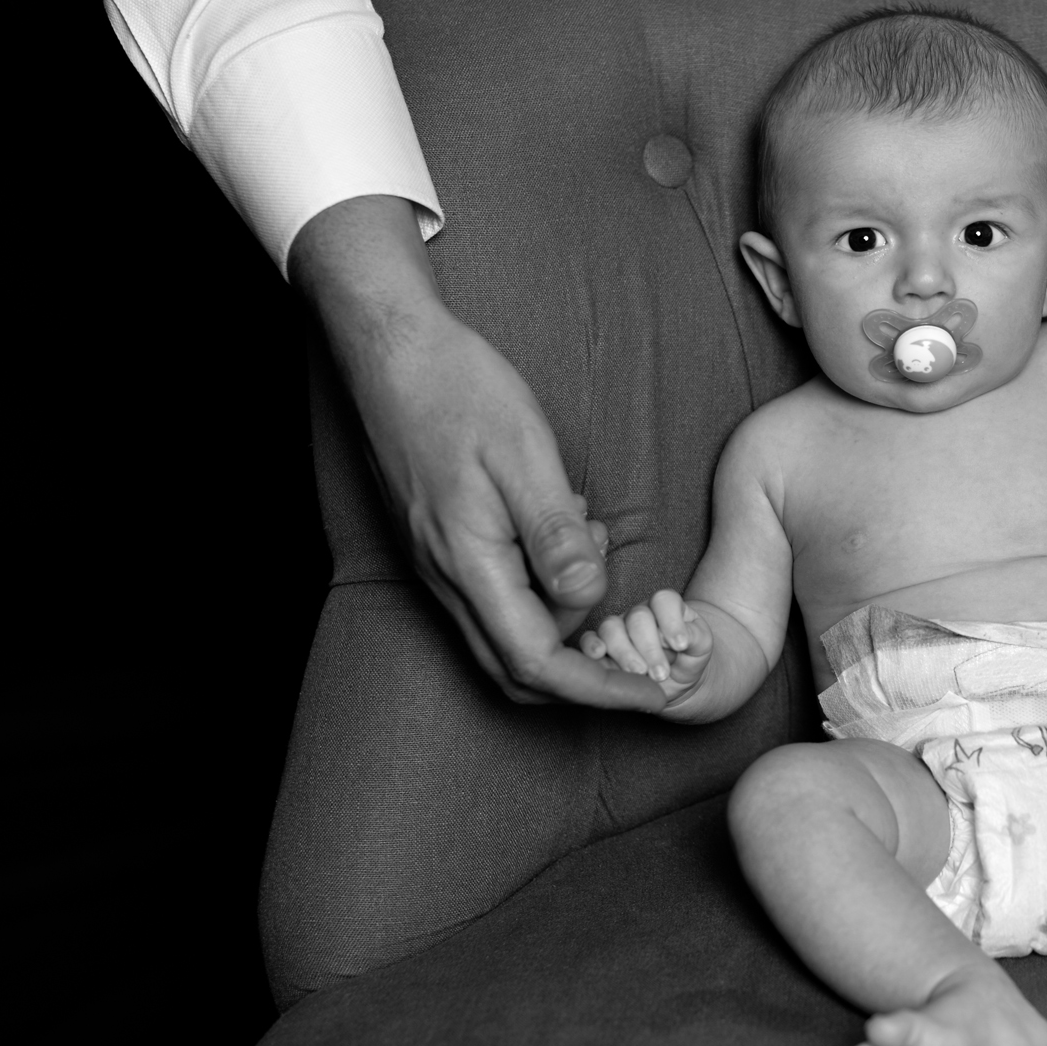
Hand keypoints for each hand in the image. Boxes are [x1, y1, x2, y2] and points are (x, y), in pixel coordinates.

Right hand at [289, 194, 663, 708]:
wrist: (392, 352)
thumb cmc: (458, 390)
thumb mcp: (523, 452)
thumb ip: (553, 533)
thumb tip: (588, 595)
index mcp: (468, 563)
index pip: (537, 662)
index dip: (600, 688)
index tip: (654, 694)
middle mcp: (446, 580)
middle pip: (518, 671)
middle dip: (585, 676)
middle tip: (642, 646)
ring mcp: (438, 569)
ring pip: (506, 639)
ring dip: (564, 625)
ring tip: (592, 544)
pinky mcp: (441, 551)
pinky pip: (496, 603)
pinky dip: (543, 595)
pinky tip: (565, 534)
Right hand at [581, 590, 714, 705]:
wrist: (675, 681)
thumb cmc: (689, 658)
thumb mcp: (702, 648)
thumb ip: (697, 638)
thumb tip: (682, 638)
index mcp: (666, 607)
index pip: (664, 600)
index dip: (671, 621)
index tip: (680, 646)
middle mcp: (639, 613)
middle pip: (638, 618)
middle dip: (650, 648)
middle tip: (661, 674)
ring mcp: (617, 627)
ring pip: (611, 628)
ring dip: (624, 653)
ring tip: (639, 673)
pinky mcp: (600, 646)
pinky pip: (588, 640)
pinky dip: (590, 647)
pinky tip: (599, 656)